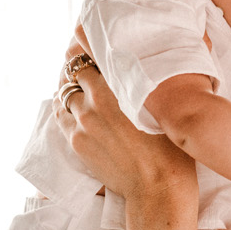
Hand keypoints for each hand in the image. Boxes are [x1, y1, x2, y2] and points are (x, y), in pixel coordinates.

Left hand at [55, 33, 195, 197]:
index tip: (93, 41)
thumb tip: (154, 64)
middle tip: (88, 63)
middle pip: (75, 71)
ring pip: (65, 92)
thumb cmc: (171, 147)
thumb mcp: (164, 108)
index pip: (92, 55)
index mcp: (119, 87)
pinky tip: (70, 105)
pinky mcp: (77, 141)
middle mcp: (96, 100)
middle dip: (80, 66)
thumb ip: (150, 83)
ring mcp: (83, 122)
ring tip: (80, 85)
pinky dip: (63, 106)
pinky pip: (60, 115)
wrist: (157, 188)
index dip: (90, 47)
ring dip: (71, 86)